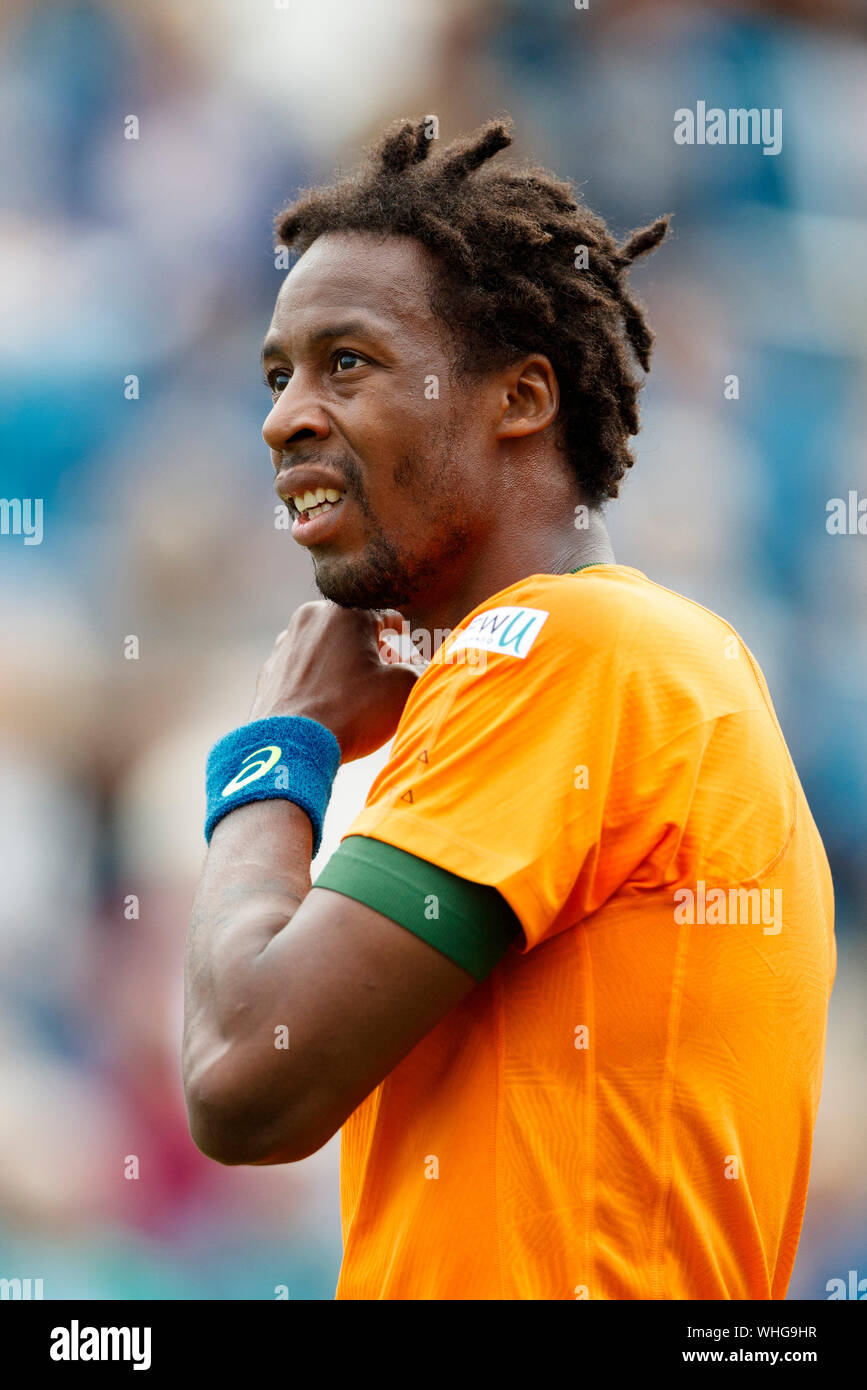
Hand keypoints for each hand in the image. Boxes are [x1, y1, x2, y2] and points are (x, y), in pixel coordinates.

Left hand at [250, 602, 420, 762]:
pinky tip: (328, 706)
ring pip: (327, 648)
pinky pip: (304, 669)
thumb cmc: (350, 712)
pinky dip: (318, 681)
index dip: (403, 642)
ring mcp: (285, 643)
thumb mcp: (402, 689)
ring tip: (355, 696)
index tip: (406, 660)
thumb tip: (420, 667)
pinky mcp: (270, 669)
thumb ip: (420, 669)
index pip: (387, 618)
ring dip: (344, 665)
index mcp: (345, 611)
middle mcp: (311, 618)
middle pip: (354, 631)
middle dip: (372, 652)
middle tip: (384, 680)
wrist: (291, 745)